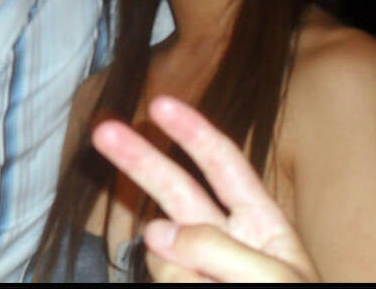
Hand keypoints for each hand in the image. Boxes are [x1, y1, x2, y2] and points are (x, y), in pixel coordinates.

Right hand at [91, 95, 320, 282]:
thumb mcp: (273, 279)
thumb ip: (217, 249)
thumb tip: (154, 231)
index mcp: (260, 224)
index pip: (224, 165)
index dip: (193, 132)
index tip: (160, 105)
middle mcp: (224, 239)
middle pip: (176, 187)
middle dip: (141, 158)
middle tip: (102, 131)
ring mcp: (198, 270)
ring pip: (161, 248)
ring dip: (175, 267)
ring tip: (207, 288)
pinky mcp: (181, 287)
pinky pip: (162, 276)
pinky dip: (174, 282)